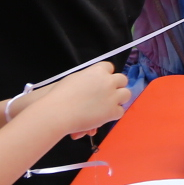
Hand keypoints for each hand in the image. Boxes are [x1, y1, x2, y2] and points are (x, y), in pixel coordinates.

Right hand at [16, 63, 130, 138]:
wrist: (57, 112)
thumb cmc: (59, 95)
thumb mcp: (73, 80)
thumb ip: (87, 81)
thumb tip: (91, 88)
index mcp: (98, 70)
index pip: (109, 67)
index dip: (106, 76)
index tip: (101, 82)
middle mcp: (108, 81)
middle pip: (122, 80)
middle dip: (116, 87)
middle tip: (108, 94)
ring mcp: (112, 96)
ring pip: (126, 94)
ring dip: (119, 100)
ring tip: (108, 105)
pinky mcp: (112, 110)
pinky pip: (120, 112)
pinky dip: (113, 115)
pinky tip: (103, 117)